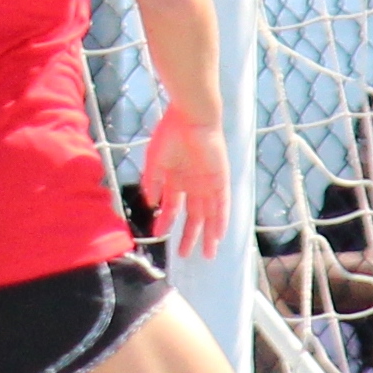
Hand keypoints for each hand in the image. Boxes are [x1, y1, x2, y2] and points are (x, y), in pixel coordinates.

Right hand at [141, 108, 231, 258]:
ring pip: (209, 215)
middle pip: (193, 216)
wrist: (191, 117)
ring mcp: (208, 183)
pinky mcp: (220, 180)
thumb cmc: (170, 134)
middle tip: (185, 254)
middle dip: (189, 235)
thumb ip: (152, 183)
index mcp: (176, 179)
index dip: (165, 222)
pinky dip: (221, 219)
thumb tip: (150, 204)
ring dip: (208, 234)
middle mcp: (193, 185)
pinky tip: (219, 234)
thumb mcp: (154, 161)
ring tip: (207, 253)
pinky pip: (223, 204)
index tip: (158, 236)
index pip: (172, 207)